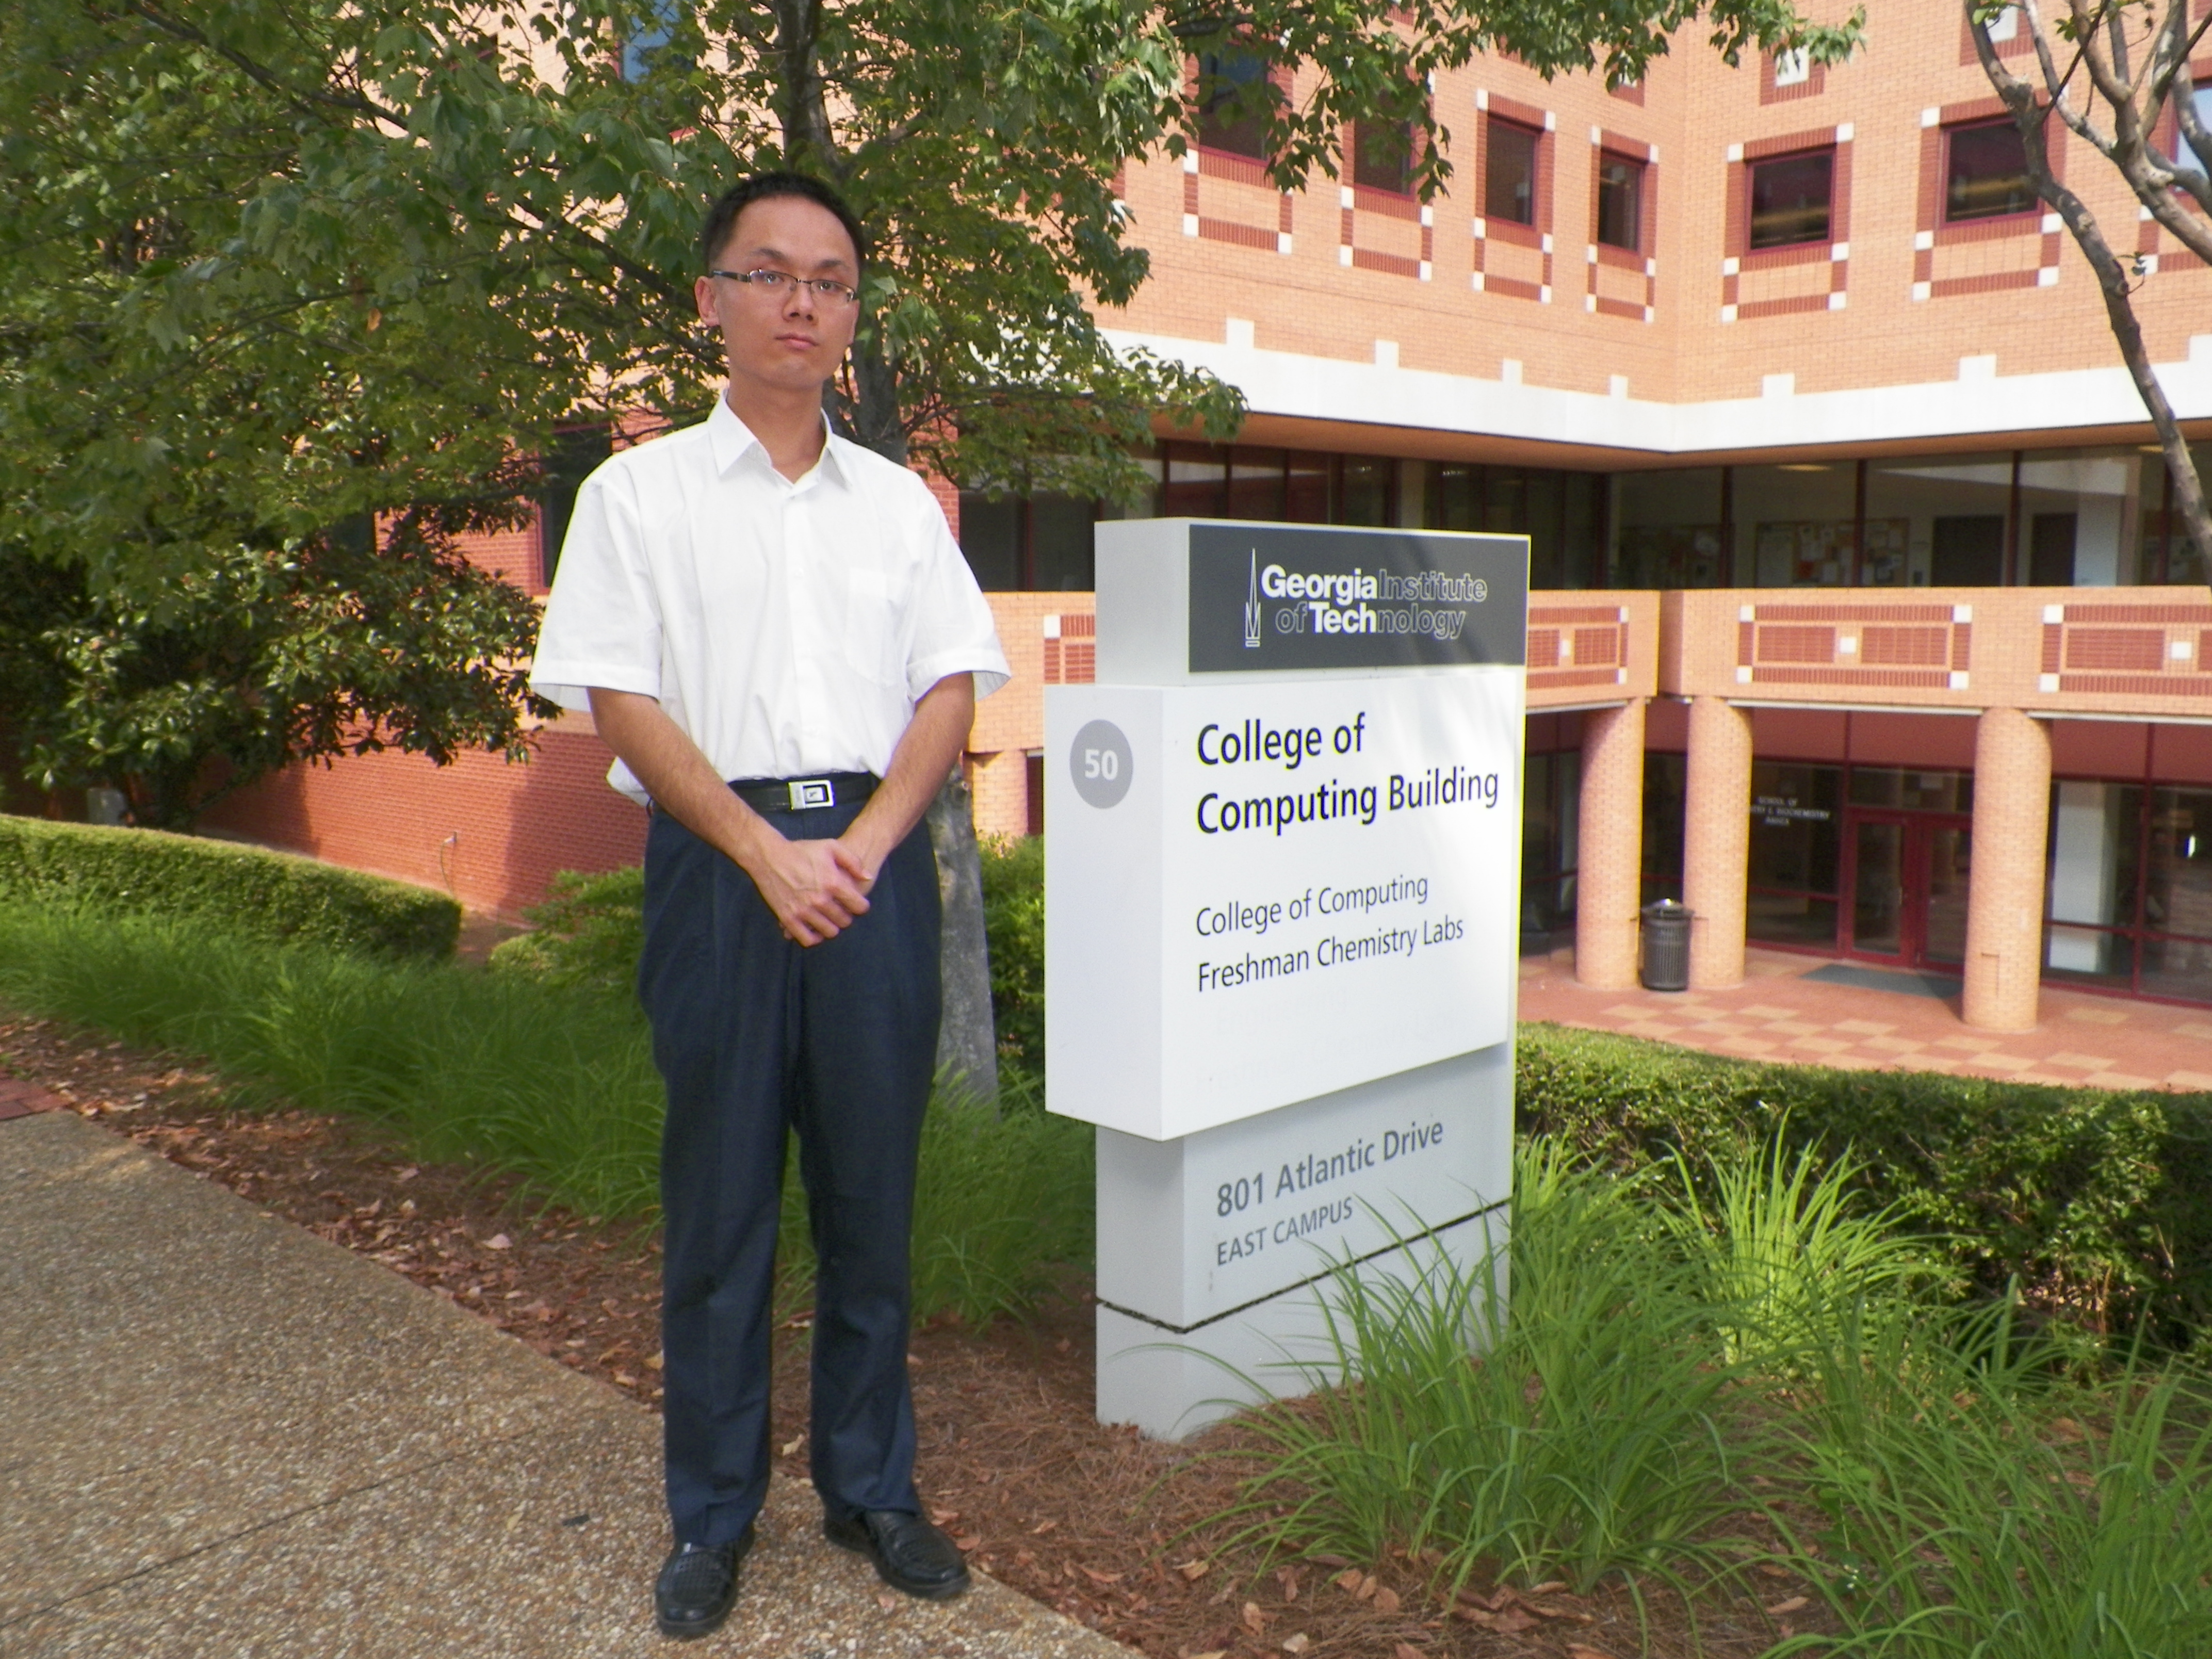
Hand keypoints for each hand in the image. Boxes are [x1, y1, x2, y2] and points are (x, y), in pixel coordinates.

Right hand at [747, 833, 873, 944]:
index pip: (859, 907)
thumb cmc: (801, 850)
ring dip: (831, 927)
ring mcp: (803, 911)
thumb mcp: (831, 847)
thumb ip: (853, 862)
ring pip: (829, 932)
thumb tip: (867, 878)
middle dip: (846, 916)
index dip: (861, 906)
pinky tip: (814, 928)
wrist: (769, 856)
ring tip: (828, 918)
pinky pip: (807, 939)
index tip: (855, 904)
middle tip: (840, 910)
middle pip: (845, 921)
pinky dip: (814, 937)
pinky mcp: (788, 918)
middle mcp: (820, 900)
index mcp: (833, 883)